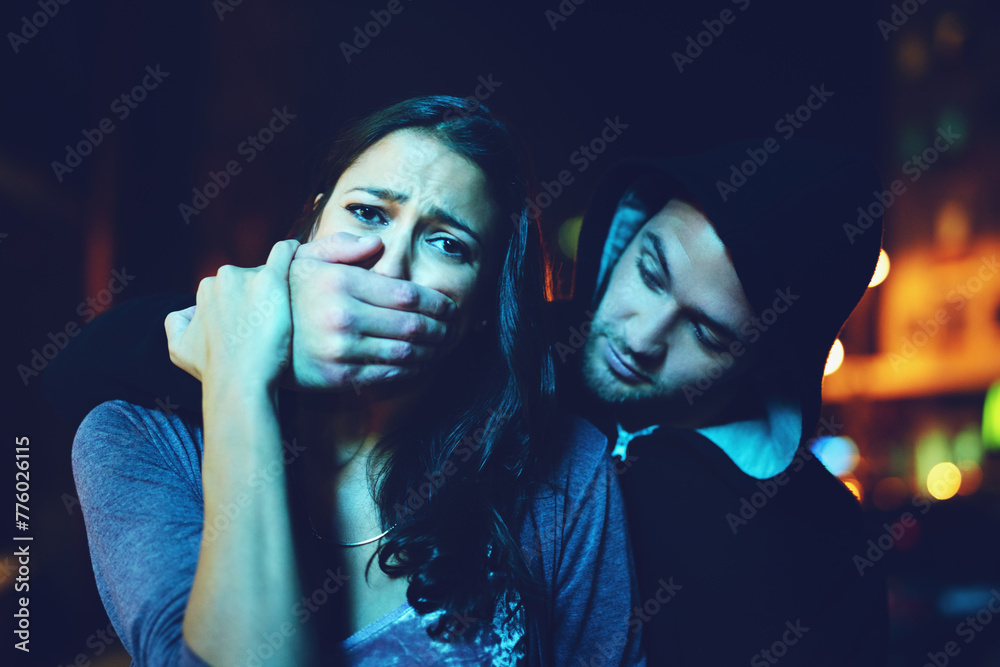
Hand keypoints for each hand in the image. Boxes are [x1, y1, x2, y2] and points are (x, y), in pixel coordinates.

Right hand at [164, 240, 297, 392]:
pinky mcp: (272, 281)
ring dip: (277, 291)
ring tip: (290, 313)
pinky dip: (291, 250)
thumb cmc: (213, 369)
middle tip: (272, 325)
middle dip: (260, 297)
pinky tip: (300, 253)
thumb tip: (188, 312)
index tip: (256, 325)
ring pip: (270, 275)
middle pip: (252, 279)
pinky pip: (284, 253)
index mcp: (206, 288)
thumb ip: (177, 323)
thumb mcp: (178, 348)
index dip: (245, 306)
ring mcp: (248, 277)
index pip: (233, 288)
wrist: (239, 381)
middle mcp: (224, 277)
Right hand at [286, 232, 457, 390]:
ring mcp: (340, 349)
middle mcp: (343, 316)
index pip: (407, 294)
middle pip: (412, 325)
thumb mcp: (306, 259)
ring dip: (430, 351)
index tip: (449, 306)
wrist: (248, 340)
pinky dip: (409, 370)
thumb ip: (342, 247)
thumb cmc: (286, 294)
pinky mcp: (338, 377)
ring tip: (440, 346)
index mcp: (341, 283)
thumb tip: (378, 243)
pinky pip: (386, 374)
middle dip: (440, 328)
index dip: (436, 302)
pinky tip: (418, 363)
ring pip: (404, 353)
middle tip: (450, 329)